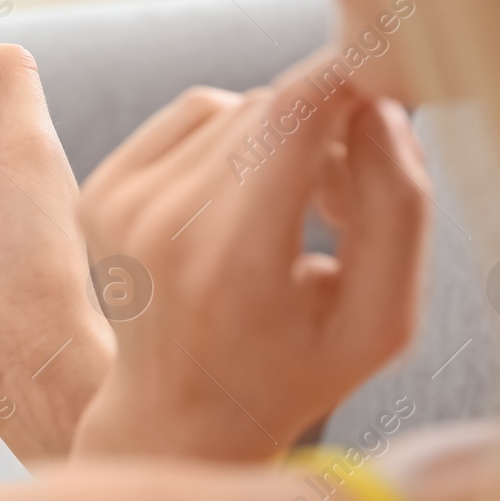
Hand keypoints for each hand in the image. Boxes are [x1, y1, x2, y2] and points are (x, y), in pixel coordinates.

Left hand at [71, 53, 430, 462]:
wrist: (179, 415)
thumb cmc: (296, 371)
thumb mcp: (381, 319)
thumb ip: (399, 210)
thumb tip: (378, 109)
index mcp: (236, 266)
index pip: (291, 117)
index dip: (346, 85)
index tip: (386, 92)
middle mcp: (165, 228)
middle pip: (269, 111)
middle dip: (324, 135)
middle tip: (341, 204)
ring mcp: (121, 207)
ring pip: (231, 106)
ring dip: (279, 138)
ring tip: (295, 211)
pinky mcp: (100, 191)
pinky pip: (190, 115)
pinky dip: (232, 138)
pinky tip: (245, 200)